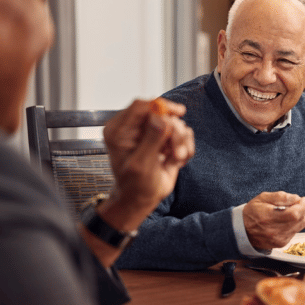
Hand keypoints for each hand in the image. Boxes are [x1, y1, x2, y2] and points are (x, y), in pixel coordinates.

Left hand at [102, 99, 194, 229]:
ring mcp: (150, 131)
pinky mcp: (163, 137)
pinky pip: (182, 132)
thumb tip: (160, 118)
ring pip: (175, 123)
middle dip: (174, 133)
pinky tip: (177, 160)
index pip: (140, 106)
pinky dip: (184, 146)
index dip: (161, 106)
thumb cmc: (136, 186)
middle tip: (177, 153)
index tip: (179, 113)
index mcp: (119, 130)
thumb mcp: (141, 165)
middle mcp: (134, 127)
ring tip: (176, 159)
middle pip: (162, 114)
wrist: (142, 198)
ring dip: (180, 142)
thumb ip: (151, 140)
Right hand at [243, 191, 304, 249]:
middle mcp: (275, 231)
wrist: (242, 230)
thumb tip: (296, 198)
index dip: (302, 205)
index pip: (294, 213)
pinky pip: (295, 232)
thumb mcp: (262, 198)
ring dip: (297, 217)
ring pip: (300, 226)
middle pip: (300, 220)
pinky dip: (292, 225)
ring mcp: (279, 239)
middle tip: (293, 204)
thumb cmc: (252, 212)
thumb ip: (280, 196)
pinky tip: (283, 221)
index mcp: (269, 217)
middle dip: (301, 210)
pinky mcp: (281, 243)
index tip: (302, 199)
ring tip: (286, 213)